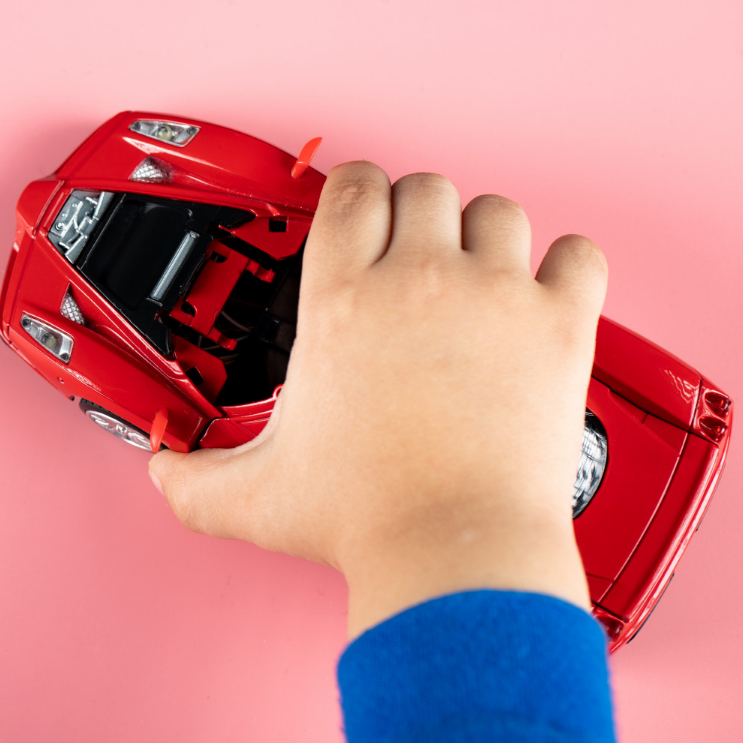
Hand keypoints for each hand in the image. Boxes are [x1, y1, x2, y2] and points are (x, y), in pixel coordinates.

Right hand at [149, 163, 606, 637]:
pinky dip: (566, 266)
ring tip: (476, 278)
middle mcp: (419, 282)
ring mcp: (494, 298)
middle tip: (415, 259)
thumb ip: (194, 479)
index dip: (355, 194)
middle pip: (425, 188)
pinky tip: (544, 294)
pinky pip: (579, 254)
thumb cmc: (364, 521)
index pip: (352, 189)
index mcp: (342, 302)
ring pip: (499, 211)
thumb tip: (162, 473)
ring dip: (485, 237)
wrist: (453, 553)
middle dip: (417, 217)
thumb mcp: (253, 496)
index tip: (360, 216)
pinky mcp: (558, 327)